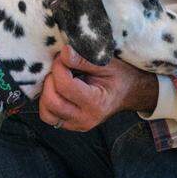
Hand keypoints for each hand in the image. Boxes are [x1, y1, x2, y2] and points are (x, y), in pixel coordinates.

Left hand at [39, 47, 157, 131]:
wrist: (130, 93)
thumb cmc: (121, 76)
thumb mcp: (106, 64)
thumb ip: (83, 59)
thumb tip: (64, 52)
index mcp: (96, 103)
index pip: (65, 85)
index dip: (59, 67)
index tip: (64, 56)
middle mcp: (85, 118)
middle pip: (51, 101)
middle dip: (51, 79)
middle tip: (60, 67)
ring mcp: (77, 125)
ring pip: (46, 112)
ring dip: (47, 92)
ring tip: (59, 79)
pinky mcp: (70, 125)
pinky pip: (49, 116)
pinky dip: (48, 102)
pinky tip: (58, 90)